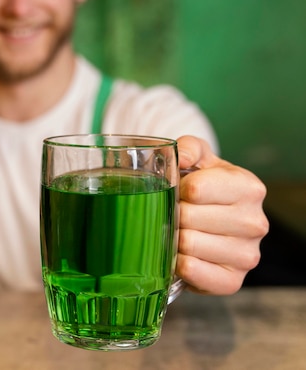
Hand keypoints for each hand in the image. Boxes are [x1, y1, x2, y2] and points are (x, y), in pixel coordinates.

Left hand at [176, 135, 268, 294]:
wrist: (209, 220)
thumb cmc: (202, 185)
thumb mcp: (198, 158)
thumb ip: (188, 147)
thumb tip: (180, 157)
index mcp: (249, 187)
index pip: (196, 190)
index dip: (176, 189)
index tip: (178, 191)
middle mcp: (255, 222)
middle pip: (189, 218)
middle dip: (173, 214)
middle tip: (174, 214)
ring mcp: (247, 255)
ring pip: (188, 245)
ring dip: (173, 239)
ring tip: (178, 232)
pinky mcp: (232, 281)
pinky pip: (192, 271)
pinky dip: (178, 264)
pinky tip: (181, 255)